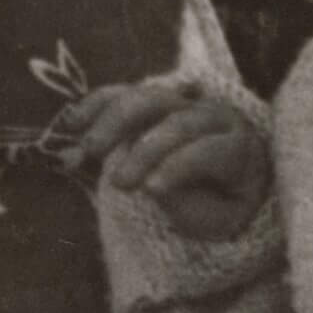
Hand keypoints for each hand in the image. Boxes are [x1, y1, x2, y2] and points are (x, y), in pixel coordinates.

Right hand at [57, 82, 270, 241]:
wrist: (223, 190)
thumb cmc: (221, 209)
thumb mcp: (217, 220)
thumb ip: (191, 205)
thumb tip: (152, 183)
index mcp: (239, 147)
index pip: (210, 150)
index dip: (180, 166)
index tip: (149, 190)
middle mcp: (215, 116)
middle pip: (179, 121)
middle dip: (145, 150)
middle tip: (118, 181)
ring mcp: (185, 103)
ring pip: (150, 97)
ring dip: (115, 120)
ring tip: (89, 150)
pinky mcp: (156, 100)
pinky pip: (125, 92)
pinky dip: (97, 104)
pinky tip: (73, 123)